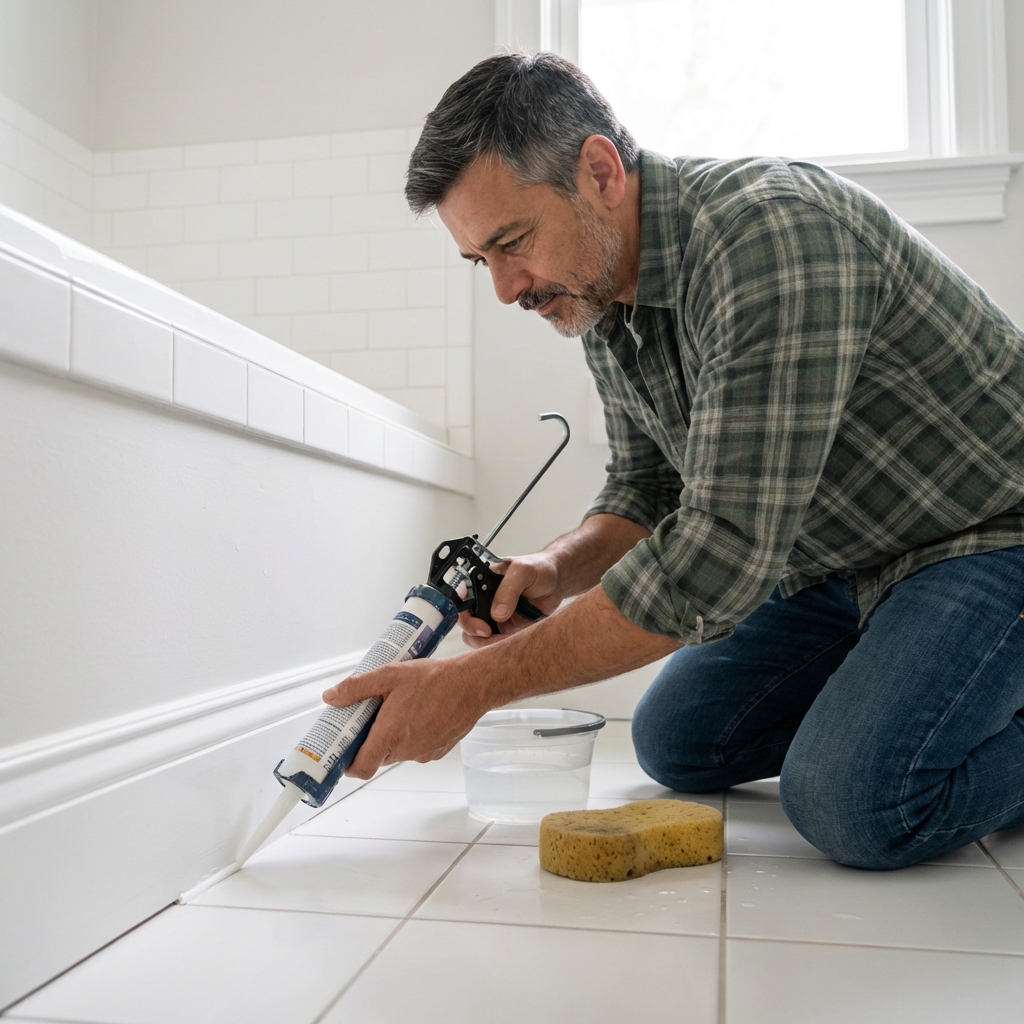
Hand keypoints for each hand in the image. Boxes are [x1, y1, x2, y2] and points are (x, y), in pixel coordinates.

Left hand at [322, 654, 488, 778]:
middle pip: (378, 757)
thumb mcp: (389, 675)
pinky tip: (421, 713)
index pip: (360, 768)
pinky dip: (414, 735)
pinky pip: (418, 748)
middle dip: (372, 740)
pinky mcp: (439, 751)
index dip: (348, 764)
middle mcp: (406, 750)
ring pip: (399, 751)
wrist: (473, 684)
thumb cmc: (435, 679)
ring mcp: (424, 753)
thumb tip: (332, 697)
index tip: (344, 751)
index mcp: (390, 735)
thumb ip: (356, 688)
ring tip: (402, 708)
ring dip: (395, 736)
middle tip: (373, 716)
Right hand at [459, 550, 562, 647]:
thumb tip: (497, 614)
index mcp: (480, 580)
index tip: (476, 620)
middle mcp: (483, 599)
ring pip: (477, 636)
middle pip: (465, 620)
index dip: (461, 611)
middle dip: (473, 630)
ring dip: (486, 642)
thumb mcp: (523, 571)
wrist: (558, 581)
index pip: (460, 598)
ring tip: (503, 638)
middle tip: (487, 632)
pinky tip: (513, 640)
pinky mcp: (505, 628)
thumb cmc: (539, 568)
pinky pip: (495, 643)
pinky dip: (500, 646)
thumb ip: (509, 589)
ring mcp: (493, 615)